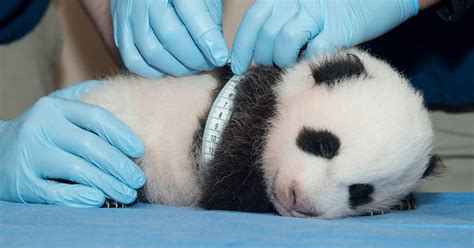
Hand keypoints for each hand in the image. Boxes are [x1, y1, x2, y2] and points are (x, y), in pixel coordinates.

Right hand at [0, 80, 145, 206]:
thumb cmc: (42, 130)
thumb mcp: (58, 108)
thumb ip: (87, 97)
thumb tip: (120, 90)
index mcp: (54, 108)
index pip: (95, 117)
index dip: (121, 134)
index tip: (140, 150)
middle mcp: (40, 128)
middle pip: (90, 146)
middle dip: (120, 165)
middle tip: (138, 180)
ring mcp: (30, 156)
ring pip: (77, 170)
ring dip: (108, 184)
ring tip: (128, 194)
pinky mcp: (23, 183)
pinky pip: (56, 193)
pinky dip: (80, 197)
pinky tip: (99, 200)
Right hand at [110, 0, 227, 77]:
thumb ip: (209, 21)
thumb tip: (217, 53)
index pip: (192, 16)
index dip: (208, 41)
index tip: (221, 58)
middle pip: (171, 36)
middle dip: (194, 57)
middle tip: (208, 64)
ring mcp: (129, 12)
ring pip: (151, 51)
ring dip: (176, 68)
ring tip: (192, 68)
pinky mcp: (119, 27)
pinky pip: (132, 58)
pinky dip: (152, 71)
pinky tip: (168, 69)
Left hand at [231, 0, 418, 73]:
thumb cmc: (341, 4)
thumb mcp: (306, 4)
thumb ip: (282, 20)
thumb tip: (260, 50)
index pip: (253, 20)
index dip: (242, 46)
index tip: (238, 65)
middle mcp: (298, 0)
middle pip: (266, 35)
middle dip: (263, 57)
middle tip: (272, 66)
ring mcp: (318, 14)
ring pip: (284, 43)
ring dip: (283, 60)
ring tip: (292, 63)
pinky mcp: (338, 29)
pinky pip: (312, 53)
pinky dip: (307, 62)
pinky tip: (311, 61)